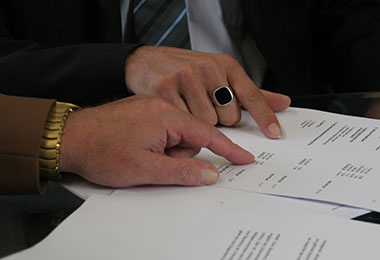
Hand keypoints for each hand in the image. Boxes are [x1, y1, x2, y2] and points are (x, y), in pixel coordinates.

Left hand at [59, 95, 253, 187]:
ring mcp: (151, 108)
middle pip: (191, 136)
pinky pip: (163, 130)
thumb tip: (211, 174)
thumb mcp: (146, 168)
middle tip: (156, 162)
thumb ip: (183, 171)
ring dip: (166, 151)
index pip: (208, 133)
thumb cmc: (103, 151)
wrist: (69, 138)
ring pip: (176, 135)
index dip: (228, 149)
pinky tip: (138, 149)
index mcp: (167, 115)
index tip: (244, 158)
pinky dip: (158, 143)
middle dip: (179, 154)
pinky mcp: (142, 113)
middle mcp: (161, 106)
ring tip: (142, 156)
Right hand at [125, 46, 290, 138]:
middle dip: (219, 120)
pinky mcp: (166, 88)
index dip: (264, 116)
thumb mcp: (220, 74)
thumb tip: (282, 103)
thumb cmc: (184, 70)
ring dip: (199, 122)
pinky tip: (176, 106)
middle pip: (228, 117)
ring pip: (207, 122)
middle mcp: (208, 69)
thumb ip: (249, 93)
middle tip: (204, 106)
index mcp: (225, 65)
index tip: (274, 133)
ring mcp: (186, 77)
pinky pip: (184, 121)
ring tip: (187, 105)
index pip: (251, 94)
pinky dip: (181, 121)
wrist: (146, 61)